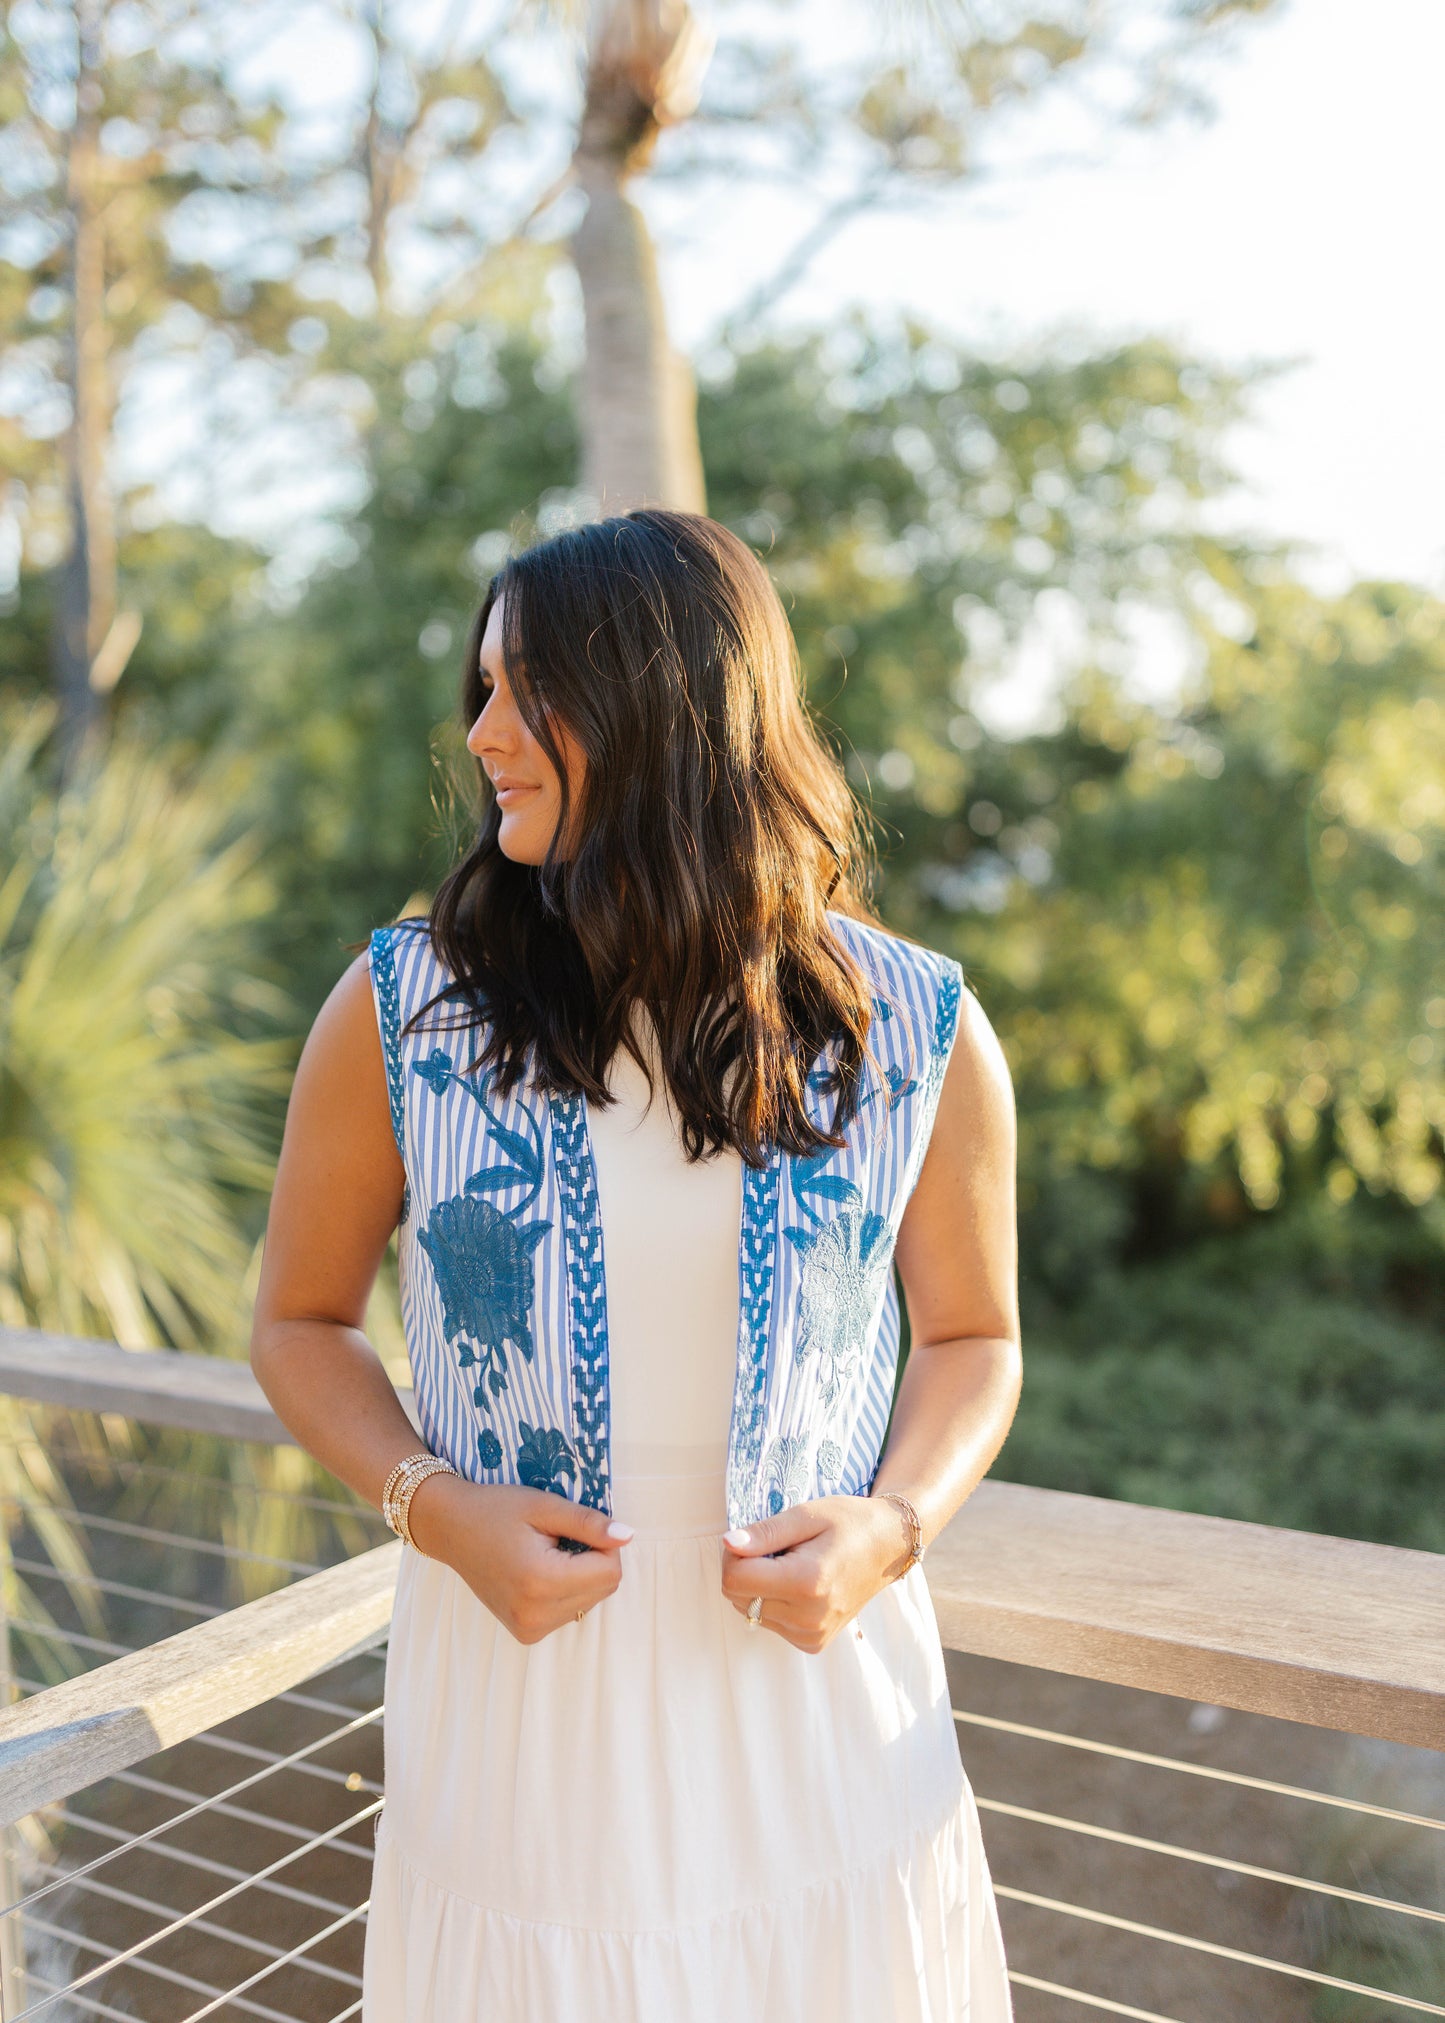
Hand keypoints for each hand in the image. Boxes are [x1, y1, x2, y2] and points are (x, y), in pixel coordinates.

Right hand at [408, 1473, 633, 1644]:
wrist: (451, 1529)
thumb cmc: (496, 1509)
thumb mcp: (544, 1506)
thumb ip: (589, 1523)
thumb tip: (627, 1536)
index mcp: (541, 1582)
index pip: (610, 1572)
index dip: (604, 1544)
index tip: (577, 1527)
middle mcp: (536, 1615)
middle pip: (604, 1589)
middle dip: (593, 1561)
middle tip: (556, 1539)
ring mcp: (529, 1629)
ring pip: (590, 1601)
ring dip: (580, 1576)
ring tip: (544, 1555)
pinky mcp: (526, 1634)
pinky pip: (569, 1611)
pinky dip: (565, 1590)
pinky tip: (537, 1573)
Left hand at [720, 1495, 911, 1653]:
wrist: (889, 1547)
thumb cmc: (849, 1522)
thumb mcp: (807, 1514)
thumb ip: (766, 1532)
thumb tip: (728, 1543)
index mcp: (807, 1582)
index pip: (734, 1580)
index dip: (733, 1554)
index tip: (753, 1537)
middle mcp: (808, 1617)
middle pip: (738, 1598)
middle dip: (745, 1570)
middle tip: (774, 1548)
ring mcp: (812, 1635)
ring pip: (750, 1612)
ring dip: (759, 1587)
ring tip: (791, 1565)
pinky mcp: (813, 1643)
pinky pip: (770, 1623)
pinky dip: (774, 1602)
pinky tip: (799, 1585)